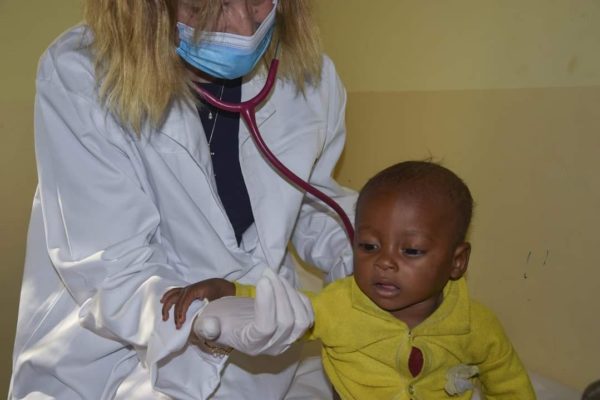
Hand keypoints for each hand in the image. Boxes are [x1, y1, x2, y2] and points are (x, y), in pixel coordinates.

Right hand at [161, 278, 234, 328]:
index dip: (181, 312)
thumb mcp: (218, 302)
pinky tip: (163, 301)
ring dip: (168, 305)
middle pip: (177, 298)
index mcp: (197, 289)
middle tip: (177, 325)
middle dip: (174, 312)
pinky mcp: (190, 291)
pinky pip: (176, 292)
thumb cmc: (223, 294)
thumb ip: (209, 311)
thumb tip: (202, 324)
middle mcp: (191, 288)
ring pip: (174, 294)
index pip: (184, 300)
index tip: (180, 322)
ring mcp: (189, 288)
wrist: (228, 287)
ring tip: (165, 317)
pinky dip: (169, 296)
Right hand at [193, 269, 313, 355]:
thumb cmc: (221, 320)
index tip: (263, 280)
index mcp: (251, 344)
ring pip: (301, 319)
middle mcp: (273, 346)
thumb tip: (209, 326)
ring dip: (291, 293)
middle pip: (287, 321)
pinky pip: (308, 316)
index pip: (266, 327)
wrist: (234, 325)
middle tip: (268, 273)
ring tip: (276, 276)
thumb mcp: (207, 323)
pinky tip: (286, 286)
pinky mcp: (297, 331)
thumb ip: (206, 326)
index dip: (268, 304)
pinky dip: (301, 298)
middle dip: (280, 292)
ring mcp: (288, 340)